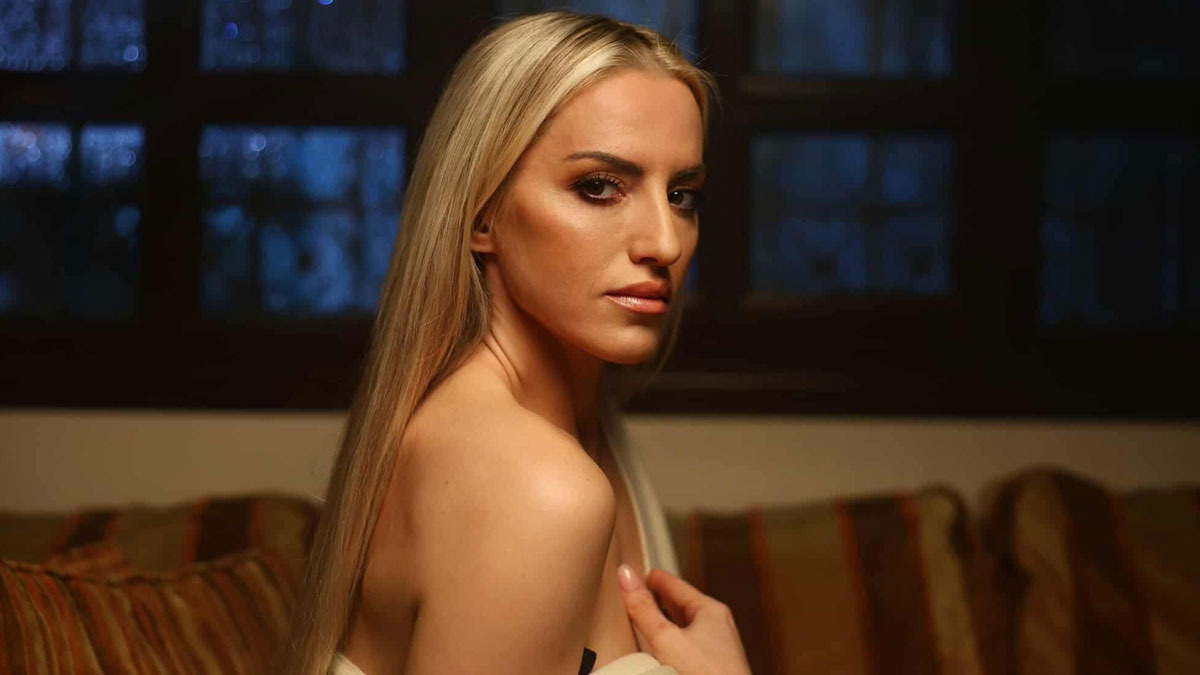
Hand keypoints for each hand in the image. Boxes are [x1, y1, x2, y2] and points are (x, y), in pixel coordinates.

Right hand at [618, 564, 752, 674]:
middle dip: (656, 601)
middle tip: (632, 595)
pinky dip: (669, 643)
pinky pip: (686, 647)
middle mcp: (717, 627)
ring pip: (683, 627)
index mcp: (710, 610)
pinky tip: (658, 652)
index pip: (675, 584)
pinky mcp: (711, 668)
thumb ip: (643, 608)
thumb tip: (626, 574)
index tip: (633, 573)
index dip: (652, 578)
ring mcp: (716, 649)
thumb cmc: (705, 674)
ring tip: (640, 621)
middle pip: (679, 605)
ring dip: (662, 623)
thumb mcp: (666, 638)